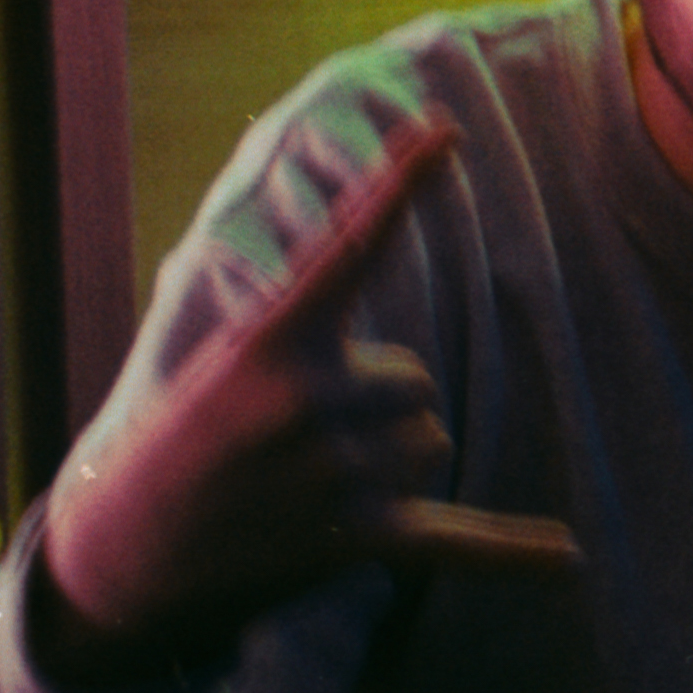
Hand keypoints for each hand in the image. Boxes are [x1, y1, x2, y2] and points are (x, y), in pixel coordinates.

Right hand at [35, 117, 578, 679]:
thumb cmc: (175, 455)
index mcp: (269, 341)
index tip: (446, 128)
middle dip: (376, 408)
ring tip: (311, 494)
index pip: (349, 245)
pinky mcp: (361, 539)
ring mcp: (338, 472)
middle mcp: (309, 397)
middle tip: (294, 447)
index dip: (400, 183)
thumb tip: (407, 376)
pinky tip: (569, 560)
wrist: (123, 564)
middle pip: (414, 380)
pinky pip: (459, 541)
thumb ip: (307, 345)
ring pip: (433, 444)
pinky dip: (513, 552)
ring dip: (394, 466)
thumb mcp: (221, 370)